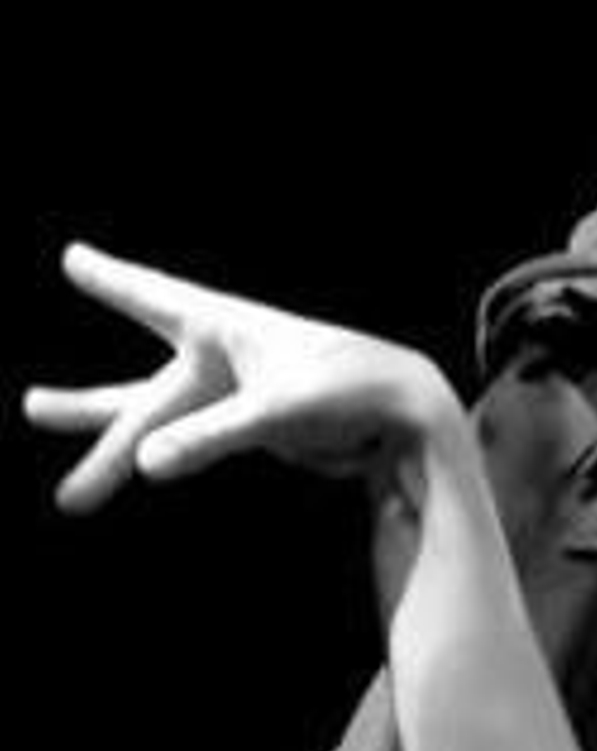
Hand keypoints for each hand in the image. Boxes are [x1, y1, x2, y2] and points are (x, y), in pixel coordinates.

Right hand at [24, 242, 455, 513]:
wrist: (405, 413)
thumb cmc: (347, 390)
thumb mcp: (275, 413)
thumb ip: (208, 439)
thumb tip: (144, 468)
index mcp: (222, 330)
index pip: (152, 297)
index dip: (114, 281)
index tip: (74, 258)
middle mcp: (220, 360)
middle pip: (140, 395)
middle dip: (86, 412)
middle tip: (30, 407)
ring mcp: (233, 398)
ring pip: (160, 428)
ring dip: (115, 453)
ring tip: (72, 491)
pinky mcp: (253, 430)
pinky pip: (195, 447)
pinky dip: (167, 458)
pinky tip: (144, 467)